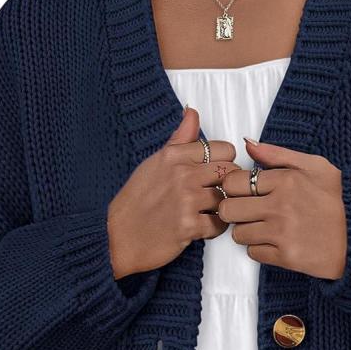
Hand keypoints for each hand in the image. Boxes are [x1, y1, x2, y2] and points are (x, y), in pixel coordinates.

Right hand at [107, 107, 242, 277]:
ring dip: (222, 206)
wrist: (120, 237)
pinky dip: (216, 227)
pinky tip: (203, 226)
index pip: (223, 149)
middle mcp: (182, 175)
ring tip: (208, 210)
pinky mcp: (190, 226)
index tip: (215, 171)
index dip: (224, 161)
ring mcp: (187, 201)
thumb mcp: (154, 163)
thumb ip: (179, 139)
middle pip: (230, 172)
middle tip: (216, 192)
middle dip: (228, 183)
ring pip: (227, 197)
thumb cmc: (136, 201)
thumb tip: (192, 112)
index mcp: (173, 156)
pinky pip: (220, 224)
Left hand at [216, 138, 346, 280]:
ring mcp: (282, 233)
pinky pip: (253, 253)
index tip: (243, 192)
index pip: (233, 182)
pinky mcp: (285, 256)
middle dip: (234, 210)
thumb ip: (277, 153)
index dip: (234, 187)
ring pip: (238, 233)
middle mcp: (281, 206)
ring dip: (247, 231)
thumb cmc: (335, 200)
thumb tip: (247, 143)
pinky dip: (261, 249)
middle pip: (228, 209)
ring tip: (266, 227)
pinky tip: (276, 241)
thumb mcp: (315, 166)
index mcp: (285, 180)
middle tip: (247, 211)